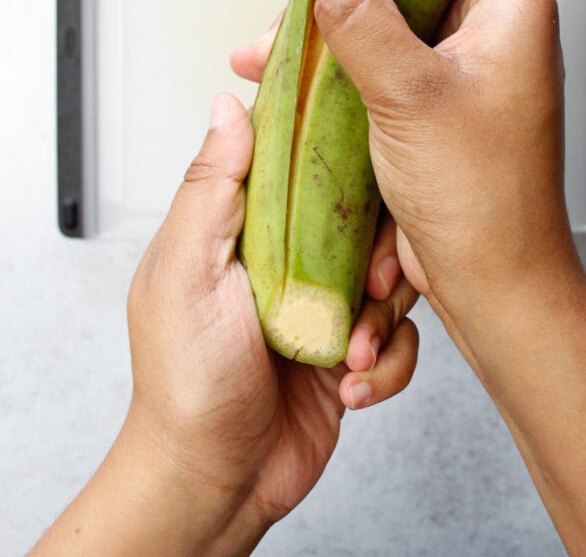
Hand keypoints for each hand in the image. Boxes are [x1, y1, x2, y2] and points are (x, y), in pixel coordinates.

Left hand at [124, 90, 417, 549]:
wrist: (215, 480)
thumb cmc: (184, 380)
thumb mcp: (186, 271)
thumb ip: (212, 188)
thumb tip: (228, 106)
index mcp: (249, 224)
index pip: (302, 161)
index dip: (340, 155)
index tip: (369, 162)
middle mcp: (293, 256)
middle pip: (366, 215)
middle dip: (380, 252)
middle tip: (368, 285)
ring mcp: (326, 302)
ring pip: (393, 275)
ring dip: (383, 318)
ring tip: (352, 351)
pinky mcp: (352, 349)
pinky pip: (400, 337)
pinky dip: (388, 363)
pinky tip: (353, 385)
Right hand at [311, 0, 585, 556]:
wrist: (492, 281)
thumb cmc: (481, 197)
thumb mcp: (411, 95)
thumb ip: (367, 25)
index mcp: (512, 9)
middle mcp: (492, 31)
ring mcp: (461, 69)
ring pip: (396, 16)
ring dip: (338, 24)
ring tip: (275, 43)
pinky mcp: (433, 105)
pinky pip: (384, 63)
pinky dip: (342, 66)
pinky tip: (292, 82)